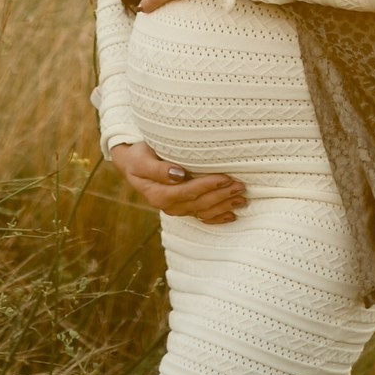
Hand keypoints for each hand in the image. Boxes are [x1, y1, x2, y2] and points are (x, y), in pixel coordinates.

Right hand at [109, 141, 246, 222]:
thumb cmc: (138, 157)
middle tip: (240, 186)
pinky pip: (202, 217)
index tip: (224, 177)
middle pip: (199, 203)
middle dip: (221, 195)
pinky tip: (231, 216)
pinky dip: (217, 217)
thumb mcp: (142, 160)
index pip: (187, 191)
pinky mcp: (183, 208)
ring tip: (242, 198)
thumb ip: (158, 169)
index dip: (207, 186)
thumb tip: (178, 175)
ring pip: (203, 211)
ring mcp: (176, 209)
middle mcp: (168, 206)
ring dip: (223, 206)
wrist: (132, 164)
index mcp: (158, 194)